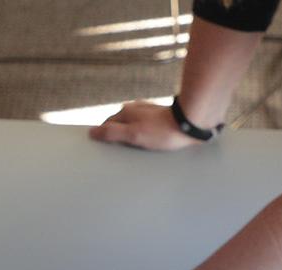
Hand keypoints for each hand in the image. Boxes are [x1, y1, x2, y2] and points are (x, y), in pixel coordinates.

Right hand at [89, 102, 205, 151]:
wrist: (190, 123)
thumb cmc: (162, 131)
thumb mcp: (133, 135)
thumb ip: (112, 133)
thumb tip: (91, 132)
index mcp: (126, 111)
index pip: (107, 125)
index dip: (106, 137)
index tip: (107, 149)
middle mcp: (136, 107)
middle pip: (120, 124)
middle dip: (119, 136)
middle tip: (123, 151)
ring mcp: (148, 110)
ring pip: (133, 124)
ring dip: (133, 134)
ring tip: (138, 148)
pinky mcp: (160, 115)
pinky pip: (146, 125)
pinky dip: (145, 133)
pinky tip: (150, 141)